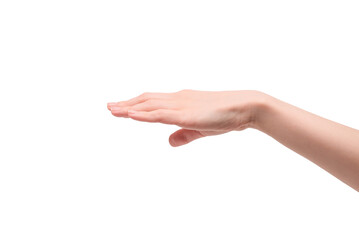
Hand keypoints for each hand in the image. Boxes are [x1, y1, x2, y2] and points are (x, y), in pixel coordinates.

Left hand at [107, 89, 262, 146]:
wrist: (245, 107)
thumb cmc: (226, 116)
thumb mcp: (200, 128)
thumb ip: (184, 134)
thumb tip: (169, 142)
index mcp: (181, 101)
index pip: (153, 101)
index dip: (136, 104)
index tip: (121, 107)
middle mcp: (178, 100)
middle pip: (146, 100)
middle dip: (127, 104)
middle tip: (109, 107)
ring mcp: (182, 105)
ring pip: (150, 105)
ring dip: (129, 107)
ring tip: (112, 110)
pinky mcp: (187, 113)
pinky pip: (161, 113)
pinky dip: (144, 114)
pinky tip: (131, 114)